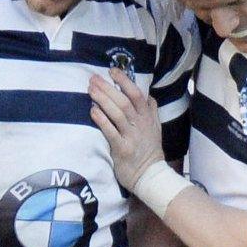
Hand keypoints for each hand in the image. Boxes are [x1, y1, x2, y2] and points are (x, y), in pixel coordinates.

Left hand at [89, 68, 165, 189]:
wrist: (149, 175)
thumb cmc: (149, 150)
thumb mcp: (155, 128)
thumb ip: (151, 110)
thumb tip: (148, 94)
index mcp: (147, 117)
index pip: (137, 94)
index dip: (124, 81)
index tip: (112, 71)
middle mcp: (140, 125)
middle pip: (124, 101)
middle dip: (108, 88)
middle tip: (93, 79)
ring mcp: (132, 137)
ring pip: (117, 114)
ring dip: (103, 100)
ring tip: (90, 90)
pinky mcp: (122, 149)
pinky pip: (111, 132)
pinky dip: (102, 120)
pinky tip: (92, 111)